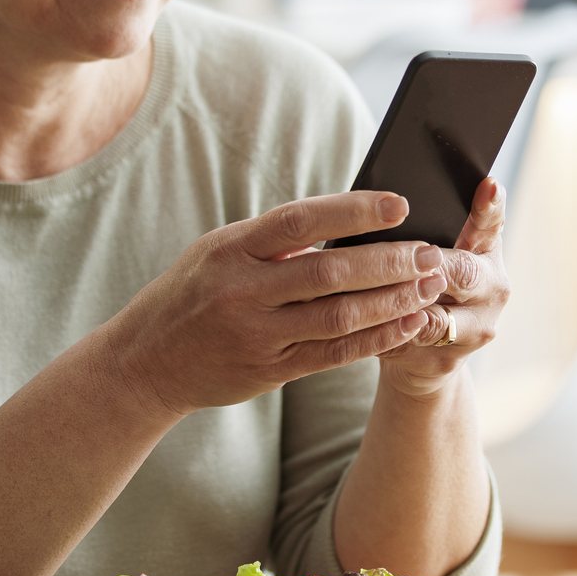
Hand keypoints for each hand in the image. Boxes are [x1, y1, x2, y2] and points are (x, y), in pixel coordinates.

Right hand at [104, 191, 447, 418]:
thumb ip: (273, 242)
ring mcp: (254, 334)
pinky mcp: (267, 371)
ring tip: (430, 287)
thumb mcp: (218, 253)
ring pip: (337, 316)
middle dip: (388, 262)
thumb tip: (347, 222)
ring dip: (391, 302)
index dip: (353, 210)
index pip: (300, 220)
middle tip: (432, 252)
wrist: (144, 362)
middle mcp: (241, 290)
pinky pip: (332, 355)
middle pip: (328, 272)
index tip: (399, 204)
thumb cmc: (193, 295)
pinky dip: (375, 340)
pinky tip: (407, 325)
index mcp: (230, 248)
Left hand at [375, 178, 508, 398]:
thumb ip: (429, 231)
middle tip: (406, 254)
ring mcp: (474, 330)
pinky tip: (354, 322)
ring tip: (363, 289)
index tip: (489, 183)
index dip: (490, 205)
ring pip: (433, 317)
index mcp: (486, 253)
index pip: (491, 223)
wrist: (429, 354)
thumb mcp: (436, 253)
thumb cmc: (425, 286)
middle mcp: (491, 290)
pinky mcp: (446, 360)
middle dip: (429, 264)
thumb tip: (387, 203)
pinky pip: (407, 343)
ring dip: (398, 303)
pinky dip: (380, 331)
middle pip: (463, 273)